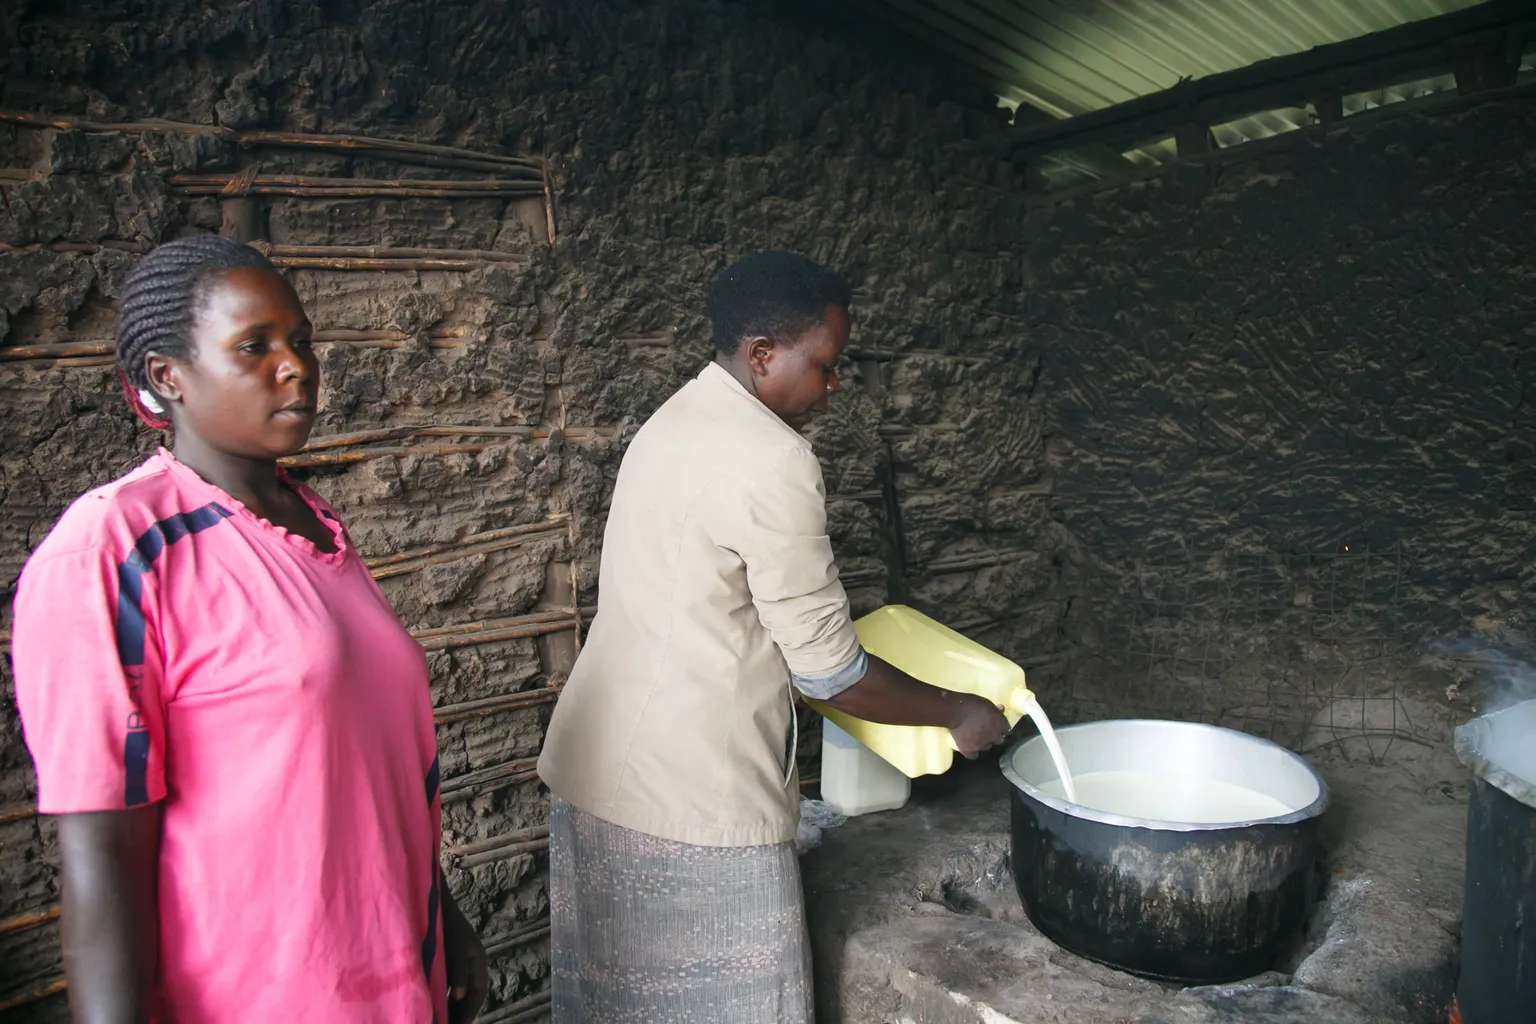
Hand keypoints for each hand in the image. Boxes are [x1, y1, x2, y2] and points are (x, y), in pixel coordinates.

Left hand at [443, 896, 488, 1023]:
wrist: (432, 904)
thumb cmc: (448, 925)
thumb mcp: (457, 948)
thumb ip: (459, 972)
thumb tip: (460, 996)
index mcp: (478, 964)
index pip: (478, 994)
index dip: (470, 1011)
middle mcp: (468, 967)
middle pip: (465, 996)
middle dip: (457, 1012)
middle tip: (446, 1023)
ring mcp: (455, 966)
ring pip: (453, 992)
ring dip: (446, 1005)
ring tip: (437, 1018)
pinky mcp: (442, 963)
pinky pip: (442, 985)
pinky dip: (437, 995)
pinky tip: (427, 1003)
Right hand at [948, 693, 1009, 758]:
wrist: (955, 711)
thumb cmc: (971, 703)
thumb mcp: (986, 702)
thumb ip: (994, 709)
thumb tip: (1001, 710)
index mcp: (999, 723)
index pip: (1006, 729)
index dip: (1001, 727)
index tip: (996, 725)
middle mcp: (993, 736)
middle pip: (998, 740)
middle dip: (994, 736)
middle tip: (986, 731)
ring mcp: (981, 745)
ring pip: (987, 747)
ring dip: (983, 743)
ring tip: (975, 737)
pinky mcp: (969, 750)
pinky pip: (973, 755)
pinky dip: (972, 752)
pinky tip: (969, 747)